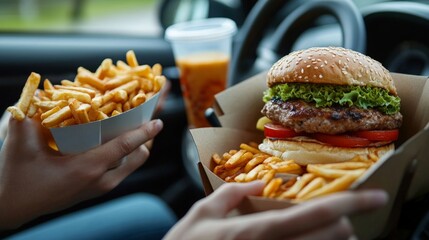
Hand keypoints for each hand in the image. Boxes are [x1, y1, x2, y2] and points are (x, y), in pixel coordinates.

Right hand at [0, 117, 162, 229]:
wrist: (12, 208)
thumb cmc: (17, 178)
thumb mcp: (21, 145)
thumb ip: (29, 116)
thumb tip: (41, 91)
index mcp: (87, 168)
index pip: (125, 145)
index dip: (144, 131)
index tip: (159, 120)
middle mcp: (101, 179)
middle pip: (138, 155)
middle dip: (148, 135)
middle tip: (153, 115)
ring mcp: (102, 186)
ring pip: (134, 163)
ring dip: (140, 144)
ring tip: (142, 125)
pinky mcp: (98, 189)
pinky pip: (125, 169)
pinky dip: (130, 153)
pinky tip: (124, 139)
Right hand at [164, 181, 387, 239]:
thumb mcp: (200, 215)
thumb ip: (230, 195)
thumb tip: (260, 182)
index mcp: (253, 231)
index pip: (311, 214)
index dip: (348, 203)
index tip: (375, 195)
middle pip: (326, 237)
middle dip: (342, 225)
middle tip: (343, 217)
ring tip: (333, 231)